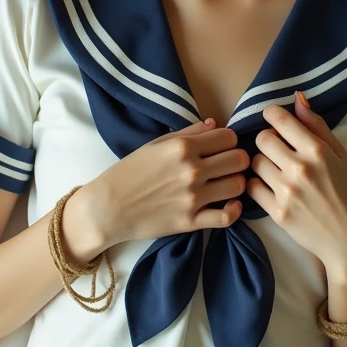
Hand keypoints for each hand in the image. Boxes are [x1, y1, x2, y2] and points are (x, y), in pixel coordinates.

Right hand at [84, 119, 250, 248]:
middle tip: (228, 165)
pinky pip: (227, 217)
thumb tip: (214, 124)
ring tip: (226, 183)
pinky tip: (228, 204)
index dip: (229, 140)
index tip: (222, 147)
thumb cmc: (129, 172)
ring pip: (238, 186)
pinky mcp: (191, 222)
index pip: (229, 137)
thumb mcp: (156, 144)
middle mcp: (191, 170)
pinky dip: (234, 210)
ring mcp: (193, 198)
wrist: (108, 208)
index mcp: (183, 147)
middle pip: (239, 159)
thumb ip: (188, 132)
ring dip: (236, 183)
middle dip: (237, 159)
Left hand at [247, 92, 346, 281]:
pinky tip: (270, 187)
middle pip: (262, 139)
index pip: (280, 120)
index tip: (272, 118)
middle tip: (277, 149)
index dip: (271, 114)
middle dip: (268, 140)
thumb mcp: (341, 155)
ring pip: (255, 162)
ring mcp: (287, 192)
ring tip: (276, 170)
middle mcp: (300, 168)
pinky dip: (257, 185)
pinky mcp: (277, 213)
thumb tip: (298, 98)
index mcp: (317, 151)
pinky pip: (252, 188)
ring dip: (263, 163)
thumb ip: (318, 126)